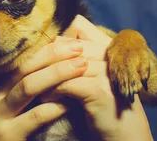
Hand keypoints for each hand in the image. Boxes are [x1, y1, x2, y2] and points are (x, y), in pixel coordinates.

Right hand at [0, 38, 87, 139]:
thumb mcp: (2, 112)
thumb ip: (19, 94)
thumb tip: (48, 72)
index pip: (20, 61)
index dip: (44, 49)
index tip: (67, 41)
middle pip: (24, 68)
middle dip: (52, 55)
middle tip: (78, 48)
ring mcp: (2, 118)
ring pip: (28, 87)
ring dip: (56, 74)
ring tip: (80, 67)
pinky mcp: (10, 136)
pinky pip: (35, 117)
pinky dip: (54, 106)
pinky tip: (70, 101)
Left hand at [41, 15, 153, 140]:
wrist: (127, 137)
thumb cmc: (105, 107)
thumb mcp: (92, 77)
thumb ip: (78, 58)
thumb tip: (52, 40)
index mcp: (109, 48)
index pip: (78, 27)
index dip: (58, 40)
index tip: (42, 56)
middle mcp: (111, 56)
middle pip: (68, 45)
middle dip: (46, 58)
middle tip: (29, 70)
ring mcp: (106, 72)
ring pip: (65, 64)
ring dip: (46, 76)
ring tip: (34, 86)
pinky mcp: (99, 90)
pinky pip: (67, 83)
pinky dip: (53, 91)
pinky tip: (45, 98)